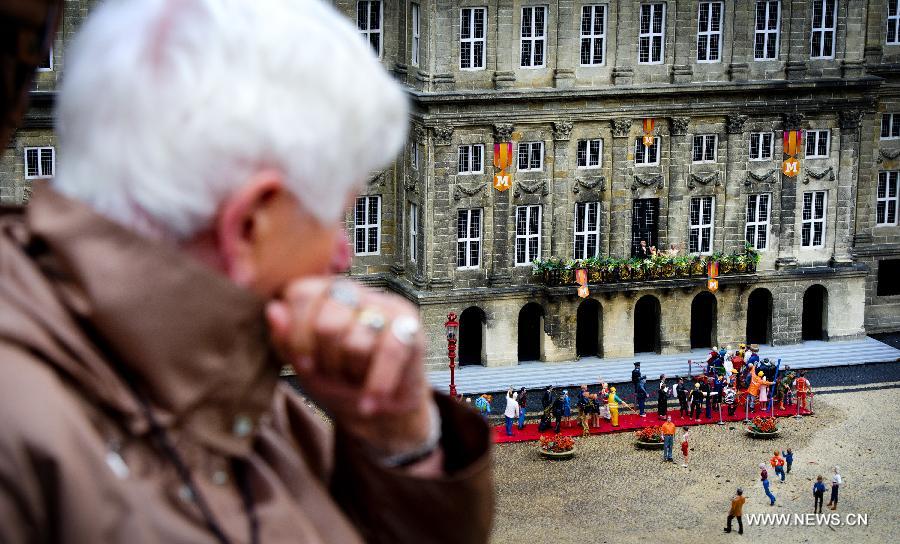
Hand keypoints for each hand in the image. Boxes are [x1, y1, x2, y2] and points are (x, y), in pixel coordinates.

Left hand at [266, 278, 433, 455]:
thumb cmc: (342, 381)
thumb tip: (273, 310)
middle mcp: (358, 292)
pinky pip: (389, 352)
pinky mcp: (411, 329)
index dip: (297, 334)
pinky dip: (376, 384)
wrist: (384, 412)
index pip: (302, 293)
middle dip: (327, 361)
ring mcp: (387, 307)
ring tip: (356, 381)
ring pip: (356, 342)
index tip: (303, 361)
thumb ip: (285, 339)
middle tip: (335, 374)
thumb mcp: (306, 366)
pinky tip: (370, 402)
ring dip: (352, 374)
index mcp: (327, 293)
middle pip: (327, 321)